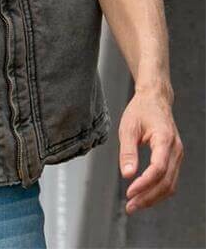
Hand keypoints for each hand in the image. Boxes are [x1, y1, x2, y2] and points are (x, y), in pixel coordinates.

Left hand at [119, 89, 183, 214]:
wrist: (155, 99)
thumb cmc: (140, 110)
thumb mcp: (128, 127)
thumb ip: (128, 152)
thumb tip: (127, 175)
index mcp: (165, 139)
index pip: (158, 168)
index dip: (144, 183)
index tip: (129, 192)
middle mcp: (176, 149)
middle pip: (166, 182)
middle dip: (148, 197)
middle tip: (130, 206)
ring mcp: (178, 155)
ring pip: (170, 185)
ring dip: (153, 198)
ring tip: (134, 204)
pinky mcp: (175, 158)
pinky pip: (170, 180)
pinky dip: (157, 190)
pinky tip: (143, 195)